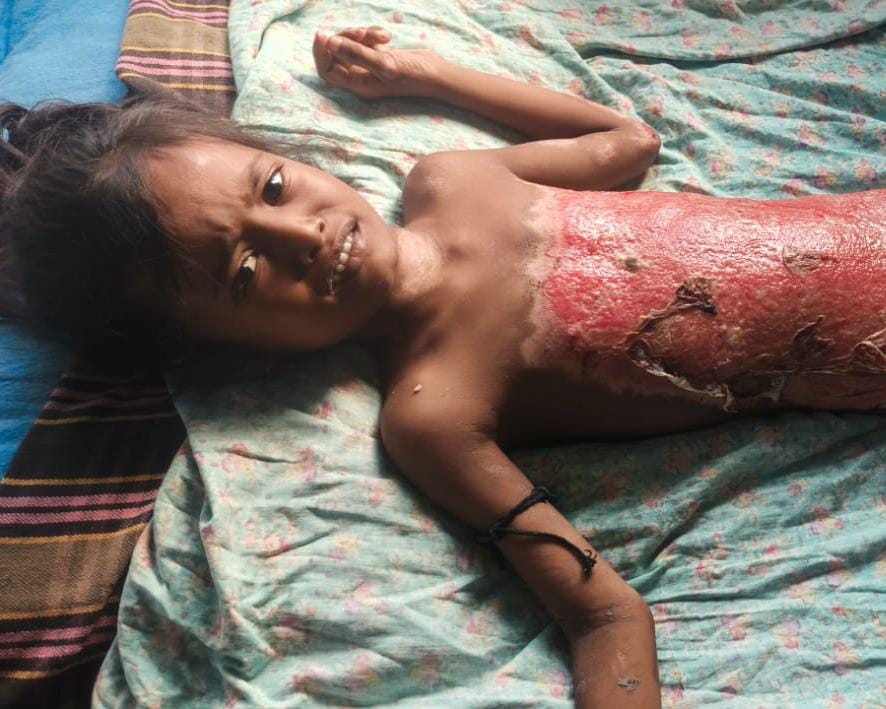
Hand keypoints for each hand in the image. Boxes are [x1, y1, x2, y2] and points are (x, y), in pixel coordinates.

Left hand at [312, 27, 445, 98]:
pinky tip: (387, 37)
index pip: (327, 70)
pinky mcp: (378, 55)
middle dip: (345, 38)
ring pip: (351, 43)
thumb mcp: (385, 64)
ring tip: (381, 36)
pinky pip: (365, 40)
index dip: (321, 53)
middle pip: (336, 54)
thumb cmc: (412, 75)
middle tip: (361, 32)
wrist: (436, 73)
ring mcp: (368, 65)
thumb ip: (357, 54)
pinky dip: (372, 33)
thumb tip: (331, 43)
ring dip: (361, 34)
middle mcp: (359, 76)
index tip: (324, 34)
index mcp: (357, 85)